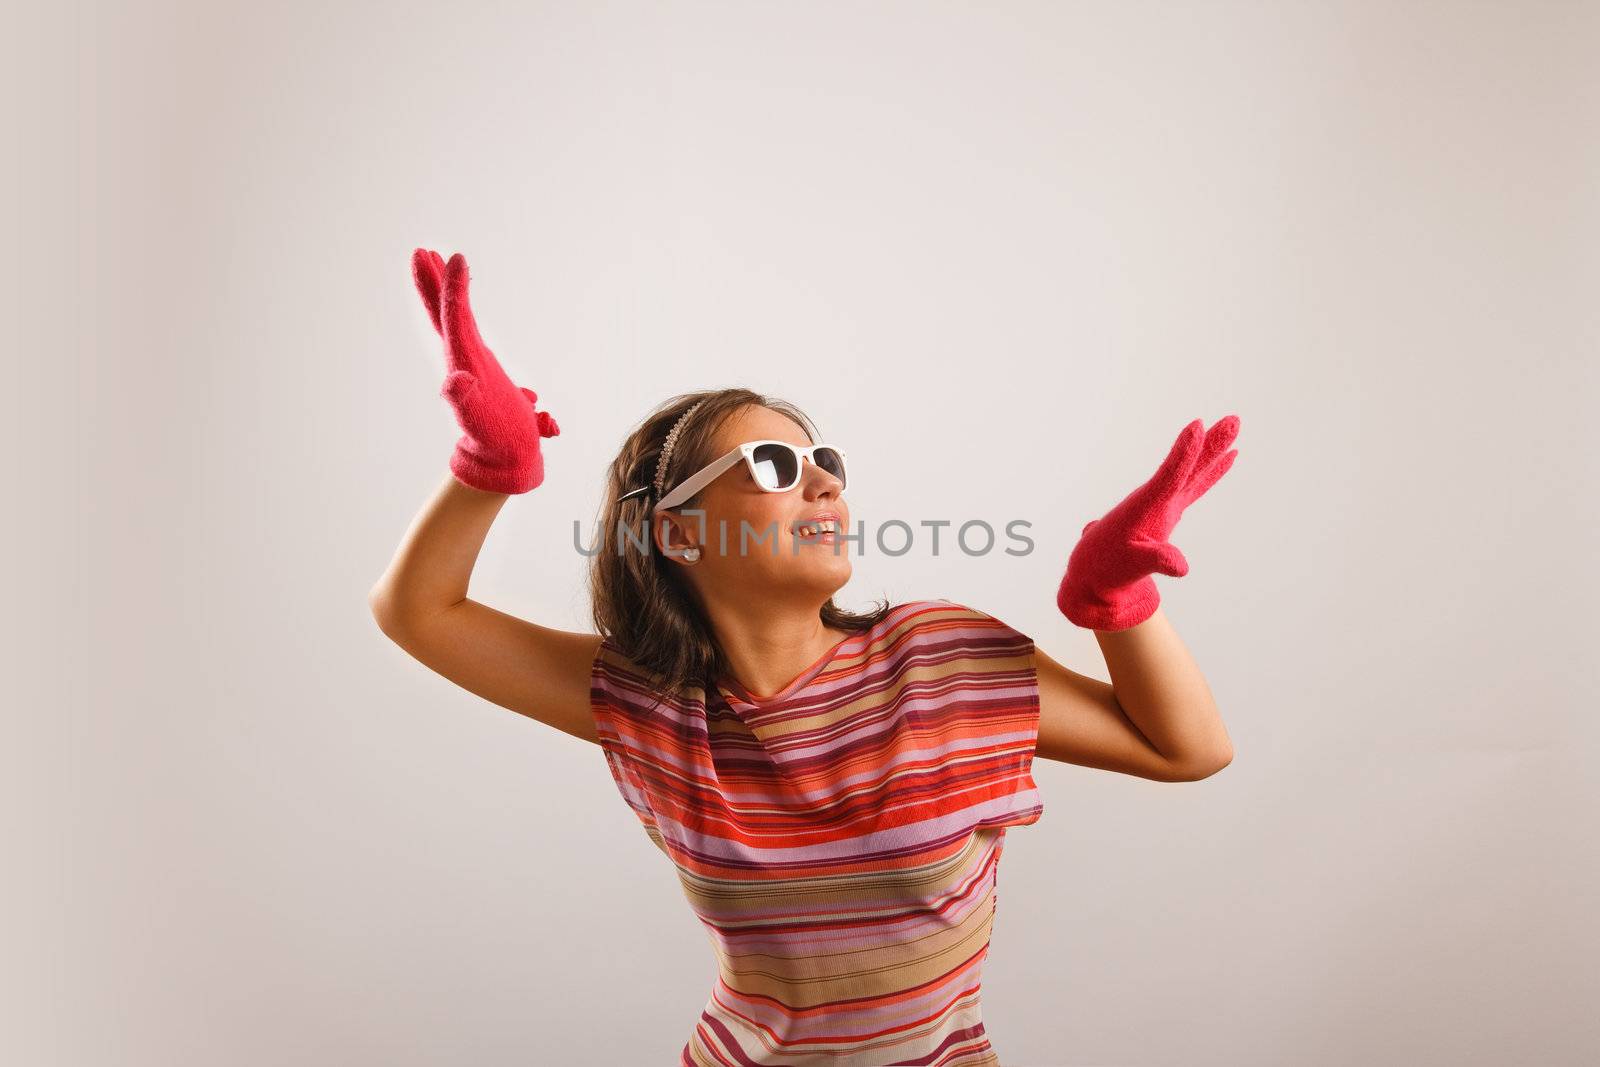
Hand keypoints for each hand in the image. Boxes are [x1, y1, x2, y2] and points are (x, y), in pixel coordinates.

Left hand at [411, 249, 559, 493]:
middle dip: (432, 282)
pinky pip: (471, 335)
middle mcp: (463, 359)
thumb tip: (454, 381)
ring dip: (445, 293)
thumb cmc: (495, 441)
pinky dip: (464, 312)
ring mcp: (471, 363)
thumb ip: (465, 399)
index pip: (454, 317)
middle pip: (442, 313)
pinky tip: (462, 304)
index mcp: (462, 362)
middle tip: (420, 251)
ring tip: (440, 266)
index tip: (453, 256)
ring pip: (454, 320)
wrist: (503, 461)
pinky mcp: (483, 371)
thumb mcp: (479, 419)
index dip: (453, 287)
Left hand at [1055, 415, 1239, 630]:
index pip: (1169, 474)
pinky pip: (1196, 485)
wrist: (1095, 570)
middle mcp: (1157, 498)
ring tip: (1234, 425)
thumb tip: (1182, 567)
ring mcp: (1165, 502)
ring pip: (1195, 470)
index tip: (1196, 425)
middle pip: (1189, 465)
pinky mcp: (1170, 509)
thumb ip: (1156, 559)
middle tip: (1234, 420)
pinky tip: (1230, 458)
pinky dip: (1213, 472)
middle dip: (1211, 443)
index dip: (1183, 452)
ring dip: (1215, 450)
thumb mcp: (1132, 565)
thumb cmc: (1109, 565)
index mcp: (1146, 506)